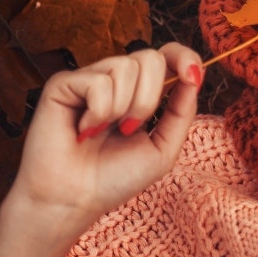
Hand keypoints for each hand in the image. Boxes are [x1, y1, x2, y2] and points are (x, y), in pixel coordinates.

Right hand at [4, 43, 202, 227]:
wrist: (75, 201)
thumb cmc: (115, 179)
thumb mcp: (163, 148)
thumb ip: (182, 112)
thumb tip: (194, 77)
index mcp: (142, 92)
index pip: (168, 55)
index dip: (184, 56)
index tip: (192, 76)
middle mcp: (117, 81)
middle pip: (150, 58)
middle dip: (149, 98)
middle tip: (130, 129)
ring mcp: (89, 80)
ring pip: (126, 66)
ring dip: (124, 107)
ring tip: (106, 131)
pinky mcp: (62, 85)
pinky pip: (98, 81)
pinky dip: (99, 110)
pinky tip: (84, 129)